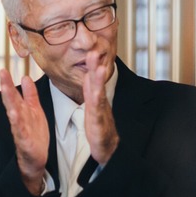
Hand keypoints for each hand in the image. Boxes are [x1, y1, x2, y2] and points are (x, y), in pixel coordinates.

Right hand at [0, 69, 49, 194]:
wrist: (35, 160)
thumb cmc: (34, 136)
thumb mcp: (34, 111)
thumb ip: (30, 95)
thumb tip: (26, 76)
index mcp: (22, 111)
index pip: (13, 94)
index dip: (8, 82)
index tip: (2, 69)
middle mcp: (19, 119)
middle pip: (11, 101)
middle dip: (6, 87)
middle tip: (1, 73)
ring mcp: (20, 130)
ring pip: (14, 113)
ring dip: (9, 101)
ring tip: (6, 89)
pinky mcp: (25, 142)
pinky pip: (20, 130)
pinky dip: (17, 122)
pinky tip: (14, 113)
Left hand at [81, 50, 118, 164]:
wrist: (107, 148)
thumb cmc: (99, 127)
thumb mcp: (92, 106)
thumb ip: (90, 90)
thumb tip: (88, 74)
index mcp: (96, 98)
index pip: (93, 78)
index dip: (92, 64)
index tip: (91, 48)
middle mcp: (100, 103)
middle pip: (98, 82)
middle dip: (96, 67)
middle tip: (94, 51)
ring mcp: (100, 112)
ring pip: (99, 94)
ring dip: (99, 81)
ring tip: (100, 67)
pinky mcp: (98, 123)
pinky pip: (97, 111)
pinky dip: (97, 101)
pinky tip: (96, 93)